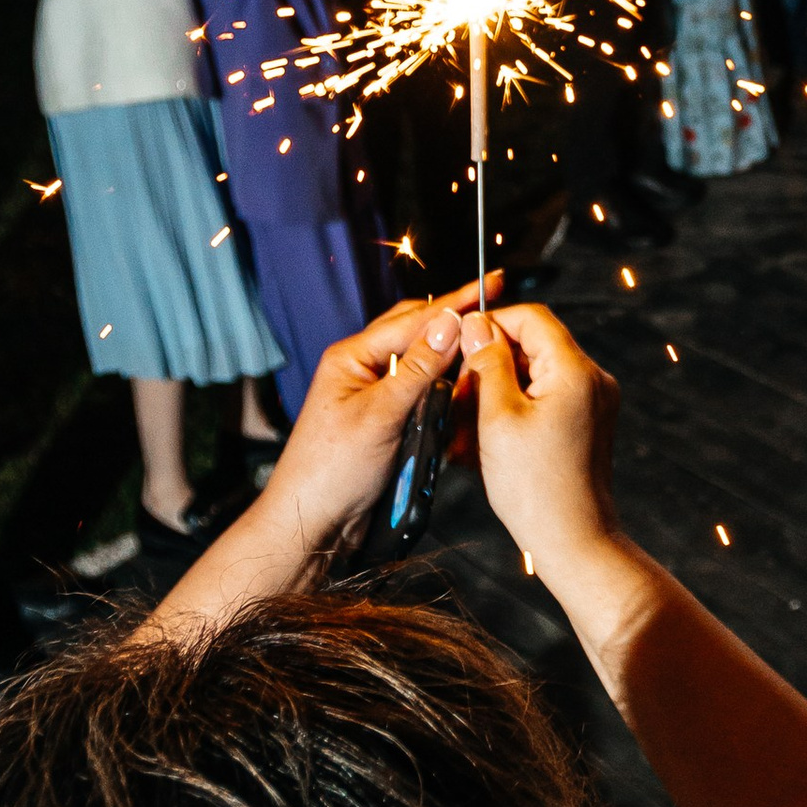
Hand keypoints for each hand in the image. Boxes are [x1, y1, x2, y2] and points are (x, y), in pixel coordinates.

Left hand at [136, 291, 479, 637]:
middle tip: (494, 309)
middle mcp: (362, 371)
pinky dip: (444, 391)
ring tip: (486, 347)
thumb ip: (417, 368)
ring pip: (422, 366)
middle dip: (453, 323)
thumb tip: (449, 323)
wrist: (312, 523)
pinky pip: (421, 396)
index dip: (454, 303)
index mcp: (352, 357)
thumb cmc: (331, 470)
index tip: (490, 283)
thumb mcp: (380, 415)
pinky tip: (465, 390)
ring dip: (452, 358)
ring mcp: (373, 398)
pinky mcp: (384, 424)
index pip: (412, 320)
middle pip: (416, 334)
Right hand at [464, 303, 621, 581]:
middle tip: (457, 397)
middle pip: (533, 346)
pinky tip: (484, 440)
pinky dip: (513, 412)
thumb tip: (477, 324)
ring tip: (465, 427)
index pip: (532, 317)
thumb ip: (487, 363)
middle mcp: (592, 379)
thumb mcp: (497, 419)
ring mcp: (593, 403)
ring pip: (534, 376)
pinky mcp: (587, 424)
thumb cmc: (535, 487)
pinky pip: (545, 401)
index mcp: (575, 370)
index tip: (460, 346)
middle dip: (489, 366)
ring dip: (496, 393)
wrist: (574, 541)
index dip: (492, 323)